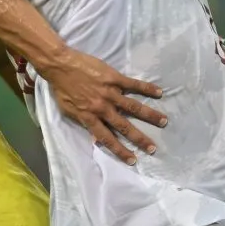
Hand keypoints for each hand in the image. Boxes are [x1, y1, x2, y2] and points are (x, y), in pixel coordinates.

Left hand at [39, 48, 165, 164]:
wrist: (60, 65)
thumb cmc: (62, 89)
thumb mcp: (69, 112)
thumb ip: (84, 123)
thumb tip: (96, 138)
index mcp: (90, 118)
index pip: (108, 138)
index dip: (121, 150)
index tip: (133, 160)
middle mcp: (102, 108)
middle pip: (124, 126)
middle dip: (140, 138)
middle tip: (153, 148)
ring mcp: (110, 93)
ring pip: (134, 107)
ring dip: (150, 115)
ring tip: (164, 122)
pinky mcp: (114, 78)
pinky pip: (133, 85)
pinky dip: (147, 88)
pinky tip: (159, 93)